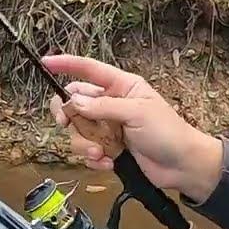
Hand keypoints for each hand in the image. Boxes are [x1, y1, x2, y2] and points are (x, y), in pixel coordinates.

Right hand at [42, 54, 224, 202]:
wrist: (183, 166)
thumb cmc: (168, 132)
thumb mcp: (137, 113)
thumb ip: (103, 107)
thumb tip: (73, 103)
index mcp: (122, 86)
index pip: (89, 69)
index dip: (66, 64)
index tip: (45, 62)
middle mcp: (112, 104)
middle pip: (75, 103)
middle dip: (69, 116)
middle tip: (66, 123)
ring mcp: (109, 127)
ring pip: (78, 130)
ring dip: (84, 144)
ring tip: (101, 153)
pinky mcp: (110, 148)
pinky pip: (88, 151)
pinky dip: (94, 159)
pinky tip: (108, 163)